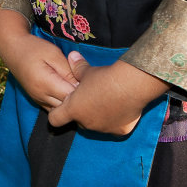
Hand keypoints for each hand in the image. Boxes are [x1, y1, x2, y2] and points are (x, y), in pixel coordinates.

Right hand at [0, 30, 81, 111]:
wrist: (13, 49)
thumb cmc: (34, 48)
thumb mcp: (54, 54)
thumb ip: (68, 70)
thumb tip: (82, 84)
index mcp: (45, 83)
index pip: (71, 96)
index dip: (83, 90)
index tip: (88, 80)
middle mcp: (40, 96)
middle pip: (67, 106)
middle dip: (78, 98)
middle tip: (86, 85)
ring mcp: (38, 100)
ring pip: (60, 110)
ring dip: (71, 103)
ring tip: (77, 90)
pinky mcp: (37, 101)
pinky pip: (54, 109)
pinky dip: (62, 105)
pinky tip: (68, 93)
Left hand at [47, 58, 169, 134]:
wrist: (131, 85)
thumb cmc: (105, 78)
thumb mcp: (87, 71)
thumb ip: (77, 67)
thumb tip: (72, 56)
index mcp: (73, 109)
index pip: (55, 119)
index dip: (56, 113)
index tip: (62, 106)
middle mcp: (86, 123)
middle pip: (78, 121)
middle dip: (82, 112)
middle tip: (90, 98)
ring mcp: (104, 129)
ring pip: (97, 125)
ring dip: (99, 116)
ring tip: (108, 100)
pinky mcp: (120, 131)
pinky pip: (115, 127)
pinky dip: (116, 120)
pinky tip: (122, 107)